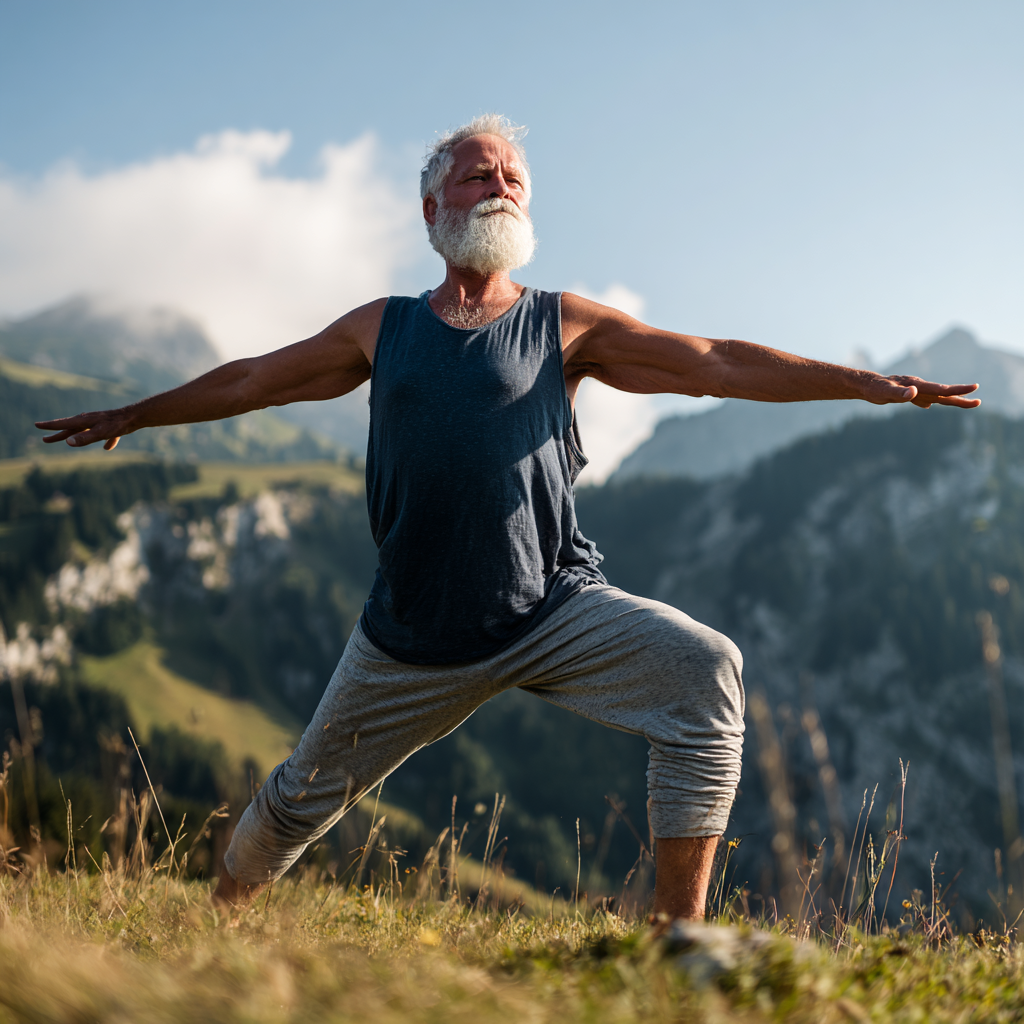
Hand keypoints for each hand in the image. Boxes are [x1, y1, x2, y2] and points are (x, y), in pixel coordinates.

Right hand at [34, 407, 133, 450]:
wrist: (135, 416)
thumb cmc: (117, 425)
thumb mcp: (100, 433)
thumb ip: (84, 438)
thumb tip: (68, 442)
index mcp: (84, 421)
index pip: (63, 424)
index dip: (49, 426)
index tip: (36, 425)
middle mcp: (89, 420)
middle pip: (70, 429)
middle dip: (57, 435)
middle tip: (44, 440)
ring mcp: (99, 422)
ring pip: (83, 431)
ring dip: (75, 436)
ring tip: (67, 441)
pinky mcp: (110, 426)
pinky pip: (104, 435)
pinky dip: (104, 440)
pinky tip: (108, 447)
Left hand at [864, 375, 980, 409]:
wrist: (866, 384)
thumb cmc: (874, 388)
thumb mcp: (884, 392)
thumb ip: (899, 393)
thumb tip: (913, 393)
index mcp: (917, 386)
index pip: (941, 389)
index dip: (957, 390)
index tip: (974, 388)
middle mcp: (919, 387)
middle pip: (943, 393)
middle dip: (961, 397)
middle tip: (978, 402)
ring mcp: (914, 390)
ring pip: (936, 396)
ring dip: (950, 400)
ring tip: (966, 403)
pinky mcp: (907, 394)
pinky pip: (922, 398)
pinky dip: (930, 401)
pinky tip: (929, 405)